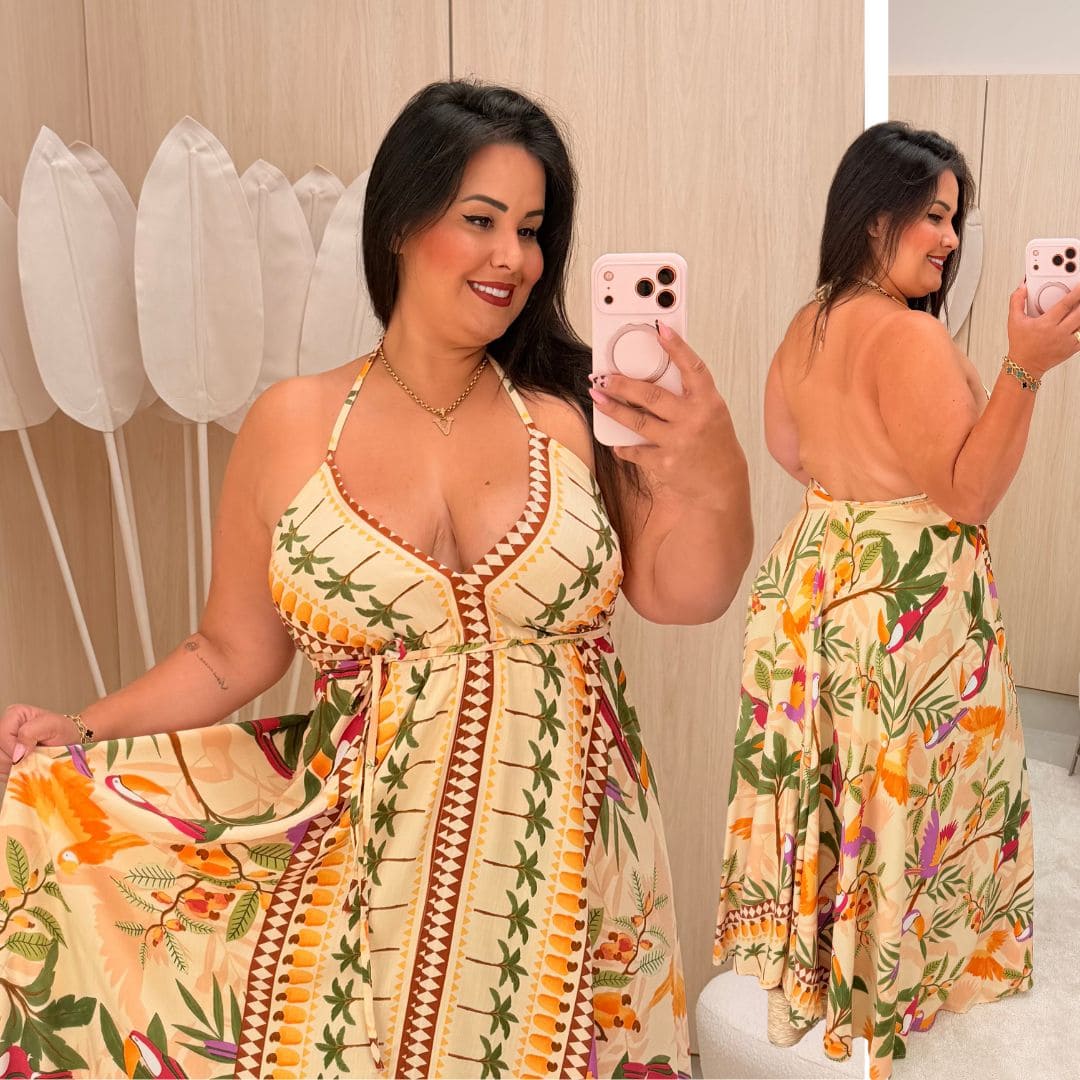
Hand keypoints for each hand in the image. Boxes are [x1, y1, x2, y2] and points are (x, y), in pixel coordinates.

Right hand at [0, 705, 79, 779]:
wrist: (68, 742)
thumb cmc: (62, 731)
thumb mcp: (53, 725)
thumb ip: (32, 732)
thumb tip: (17, 751)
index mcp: (14, 715)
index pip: (1, 734)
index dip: (13, 747)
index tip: (29, 752)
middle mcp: (5, 728)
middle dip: (14, 759)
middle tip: (33, 757)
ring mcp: (2, 744)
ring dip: (13, 768)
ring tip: (30, 761)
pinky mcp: (4, 758)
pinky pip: (0, 771)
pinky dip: (11, 773)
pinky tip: (24, 768)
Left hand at [588, 324, 744, 506]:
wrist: (721, 485)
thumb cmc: (715, 444)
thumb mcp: (711, 413)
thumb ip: (688, 394)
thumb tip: (654, 374)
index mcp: (708, 402)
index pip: (693, 368)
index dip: (677, 347)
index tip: (660, 328)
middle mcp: (693, 419)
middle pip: (651, 395)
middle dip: (622, 383)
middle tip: (602, 376)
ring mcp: (678, 442)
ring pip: (637, 421)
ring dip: (612, 408)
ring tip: (597, 397)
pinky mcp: (664, 463)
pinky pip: (636, 450)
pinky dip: (624, 446)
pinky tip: (617, 441)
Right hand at [1007, 281, 1079, 374]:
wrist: (1024, 366)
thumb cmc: (1020, 344)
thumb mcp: (1014, 321)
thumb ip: (1016, 301)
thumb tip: (1022, 287)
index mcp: (1045, 324)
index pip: (1065, 305)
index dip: (1076, 293)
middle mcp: (1058, 333)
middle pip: (1079, 313)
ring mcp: (1067, 341)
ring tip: (1079, 308)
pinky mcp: (1072, 349)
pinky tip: (1078, 322)